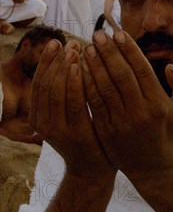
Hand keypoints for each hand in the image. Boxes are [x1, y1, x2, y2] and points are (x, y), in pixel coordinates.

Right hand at [30, 39, 116, 178]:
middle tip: (68, 42)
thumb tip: (72, 60)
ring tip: (74, 50)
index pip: (40, 82)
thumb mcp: (72, 114)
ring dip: (64, 67)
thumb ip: (68, 93)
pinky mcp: (73, 134)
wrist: (95, 170)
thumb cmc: (88, 136)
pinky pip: (72, 103)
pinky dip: (74, 83)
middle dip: (55, 60)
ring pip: (55, 91)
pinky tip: (81, 68)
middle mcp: (42, 122)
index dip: (47, 61)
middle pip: (45, 84)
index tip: (58, 42)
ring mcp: (56, 129)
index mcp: (39, 116)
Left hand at [82, 31, 172, 180]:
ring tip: (87, 48)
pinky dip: (86, 85)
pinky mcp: (105, 130)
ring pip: (104, 88)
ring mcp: (121, 122)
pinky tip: (80, 70)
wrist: (152, 167)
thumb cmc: (168, 132)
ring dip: (94, 66)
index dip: (129, 50)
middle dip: (109, 53)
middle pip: (121, 76)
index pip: (141, 70)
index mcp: (159, 104)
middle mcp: (140, 112)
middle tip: (98, 35)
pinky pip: (94, 103)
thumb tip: (170, 66)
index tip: (119, 34)